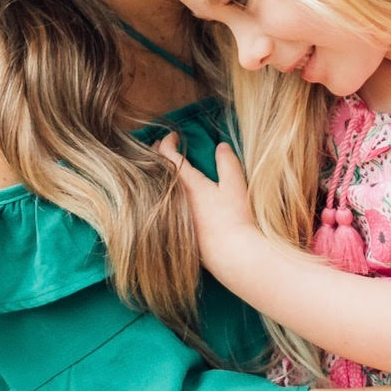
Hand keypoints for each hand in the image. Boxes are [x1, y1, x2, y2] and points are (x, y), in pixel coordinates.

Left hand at [158, 135, 259, 277]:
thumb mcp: (235, 185)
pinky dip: (162, 193)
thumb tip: (220, 145)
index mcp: (186, 183)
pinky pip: (160, 205)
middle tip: (162, 147)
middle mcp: (173, 198)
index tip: (173, 136)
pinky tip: (168, 195)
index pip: (168, 155)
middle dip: (157, 155)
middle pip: (156, 171)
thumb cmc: (234, 218)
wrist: (231, 254)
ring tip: (162, 168)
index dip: (168, 142)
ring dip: (158, 175)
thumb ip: (226, 162)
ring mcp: (171, 216)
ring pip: (157, 189)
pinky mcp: (173, 231)